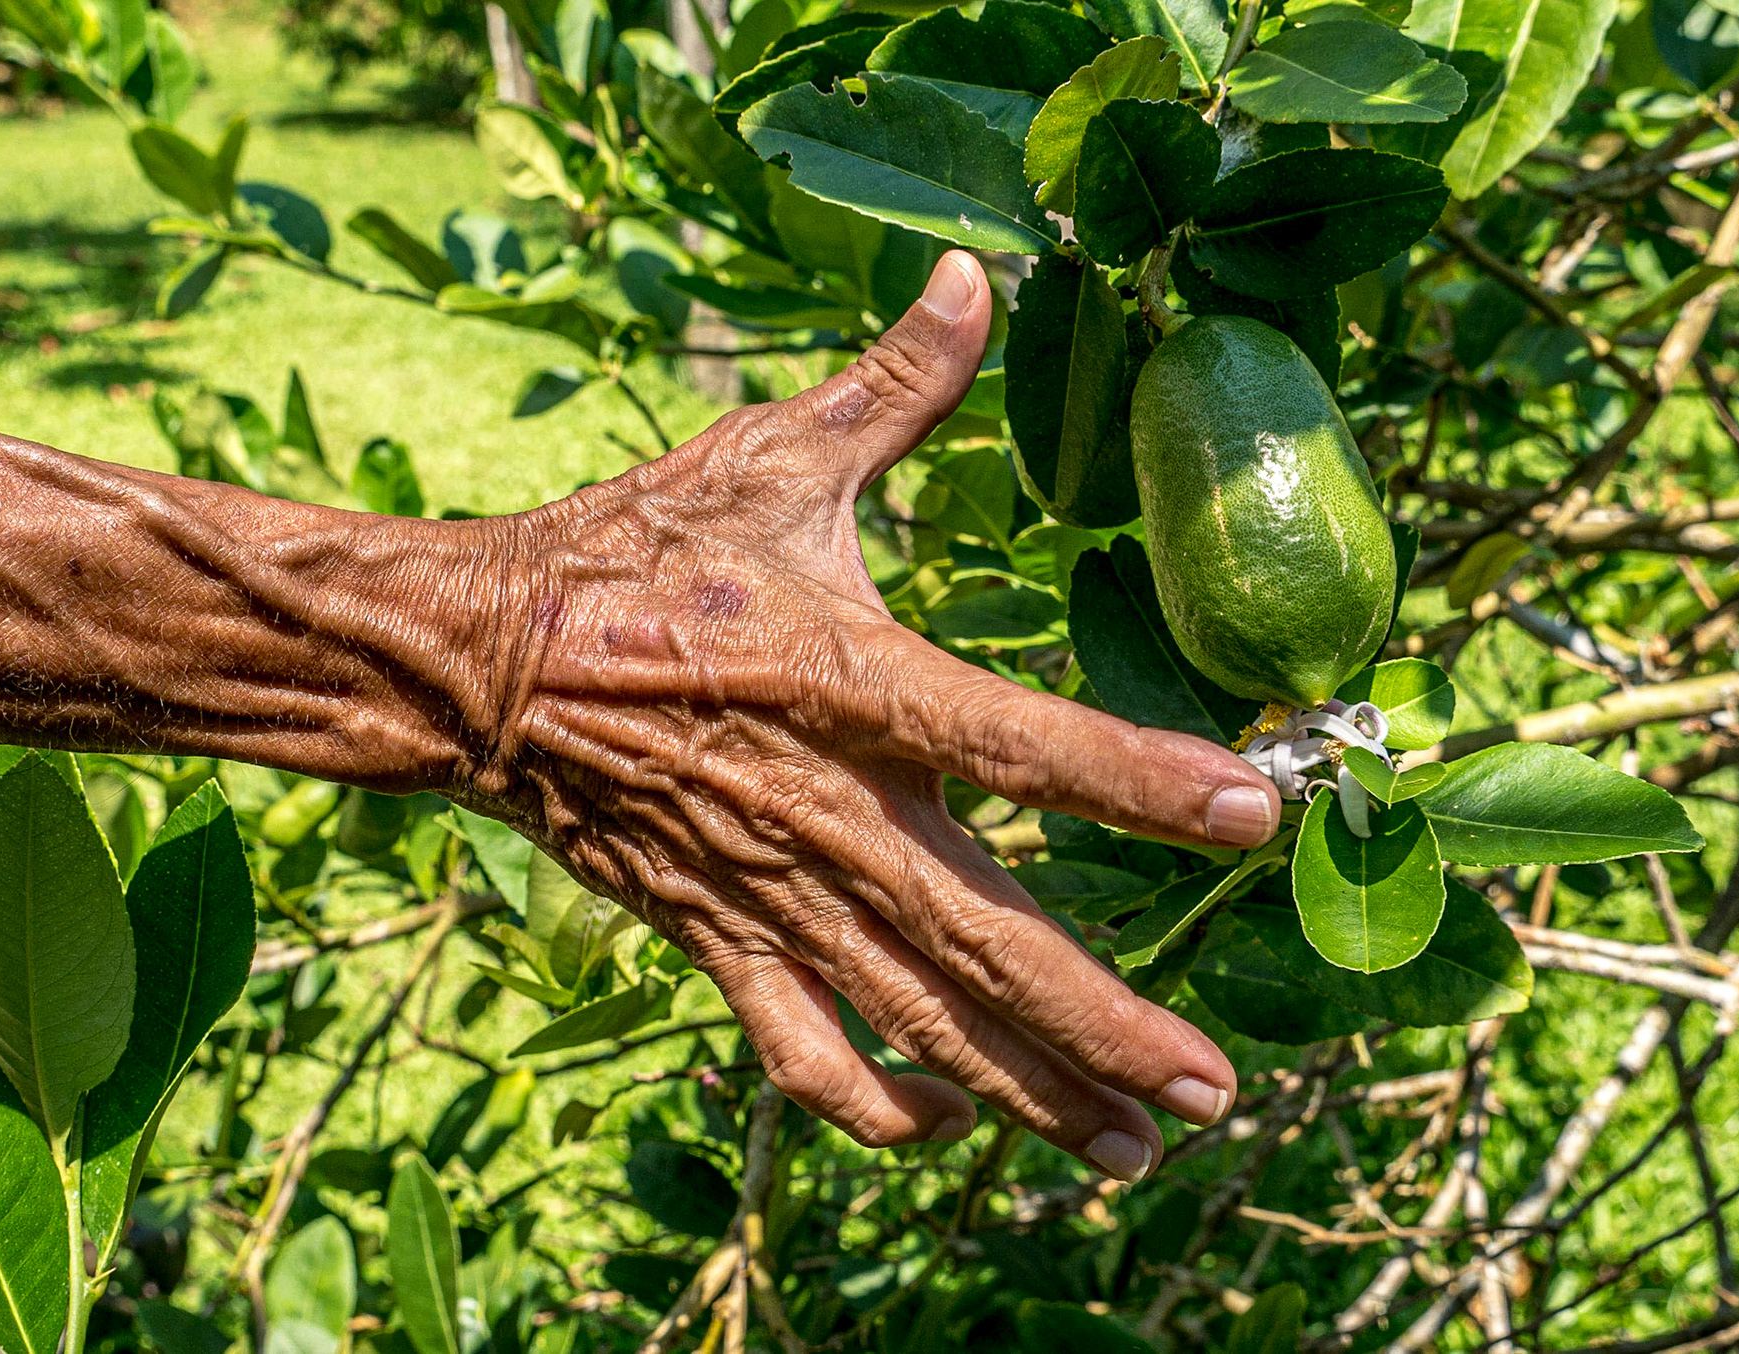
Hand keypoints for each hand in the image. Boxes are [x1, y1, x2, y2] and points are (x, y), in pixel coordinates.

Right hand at [454, 252, 1279, 1177]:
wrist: (479, 660)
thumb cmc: (630, 554)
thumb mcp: (763, 457)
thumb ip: (892, 385)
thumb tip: (975, 274)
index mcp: (851, 679)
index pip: (1022, 739)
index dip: (1142, 780)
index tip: (1260, 812)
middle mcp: (828, 806)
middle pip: (988, 937)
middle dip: (1106, 1024)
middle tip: (1210, 1093)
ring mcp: (770, 889)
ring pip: (913, 1018)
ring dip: (1026, 1091)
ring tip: (1129, 1149)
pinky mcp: (715, 935)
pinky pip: (798, 1049)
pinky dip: (875, 1104)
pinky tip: (948, 1125)